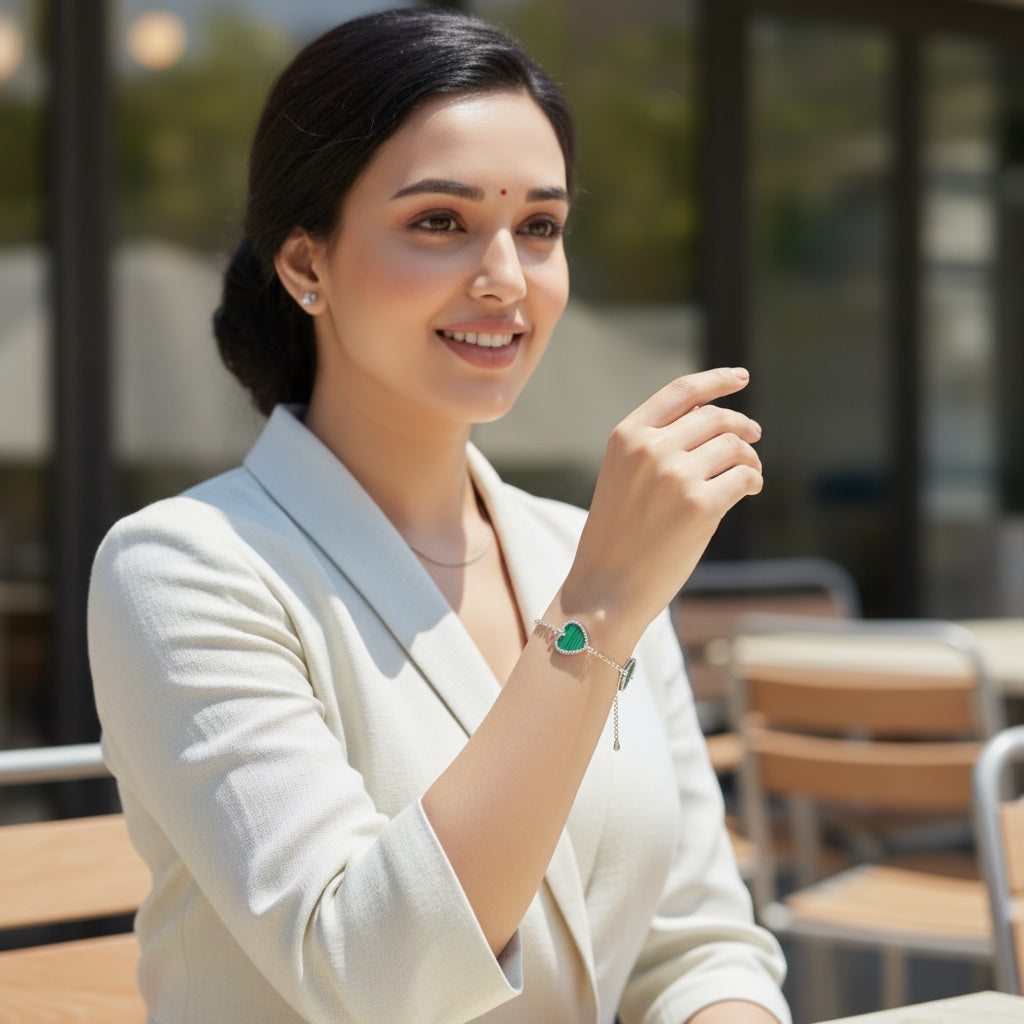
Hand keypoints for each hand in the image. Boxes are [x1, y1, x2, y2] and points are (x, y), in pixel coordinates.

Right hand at [563, 367, 761, 649]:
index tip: (740, 378)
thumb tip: (715, 421)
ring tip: (749, 473)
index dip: (717, 381)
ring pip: (734, 447)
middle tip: (753, 438)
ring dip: (749, 458)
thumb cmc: (617, 536)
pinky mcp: (701, 506)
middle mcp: (650, 449)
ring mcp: (675, 476)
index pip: (681, 393)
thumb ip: (656, 446)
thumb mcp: (622, 477)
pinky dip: (752, 481)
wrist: (606, 587)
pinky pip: (744, 477)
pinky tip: (748, 490)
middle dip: (741, 426)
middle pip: (715, 418)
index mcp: (626, 436)